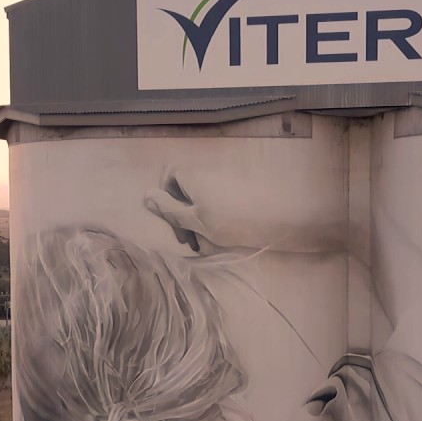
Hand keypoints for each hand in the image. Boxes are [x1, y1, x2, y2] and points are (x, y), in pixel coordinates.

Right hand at [144, 169, 346, 255]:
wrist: (276, 220)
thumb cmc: (231, 221)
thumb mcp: (194, 220)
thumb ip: (170, 210)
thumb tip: (145, 196)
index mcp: (193, 177)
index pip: (171, 177)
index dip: (168, 199)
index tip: (175, 223)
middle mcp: (208, 175)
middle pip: (185, 191)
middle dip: (183, 216)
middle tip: (188, 242)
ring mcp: (224, 184)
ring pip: (201, 201)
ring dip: (197, 222)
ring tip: (204, 245)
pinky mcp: (238, 194)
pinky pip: (216, 204)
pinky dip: (213, 220)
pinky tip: (220, 239)